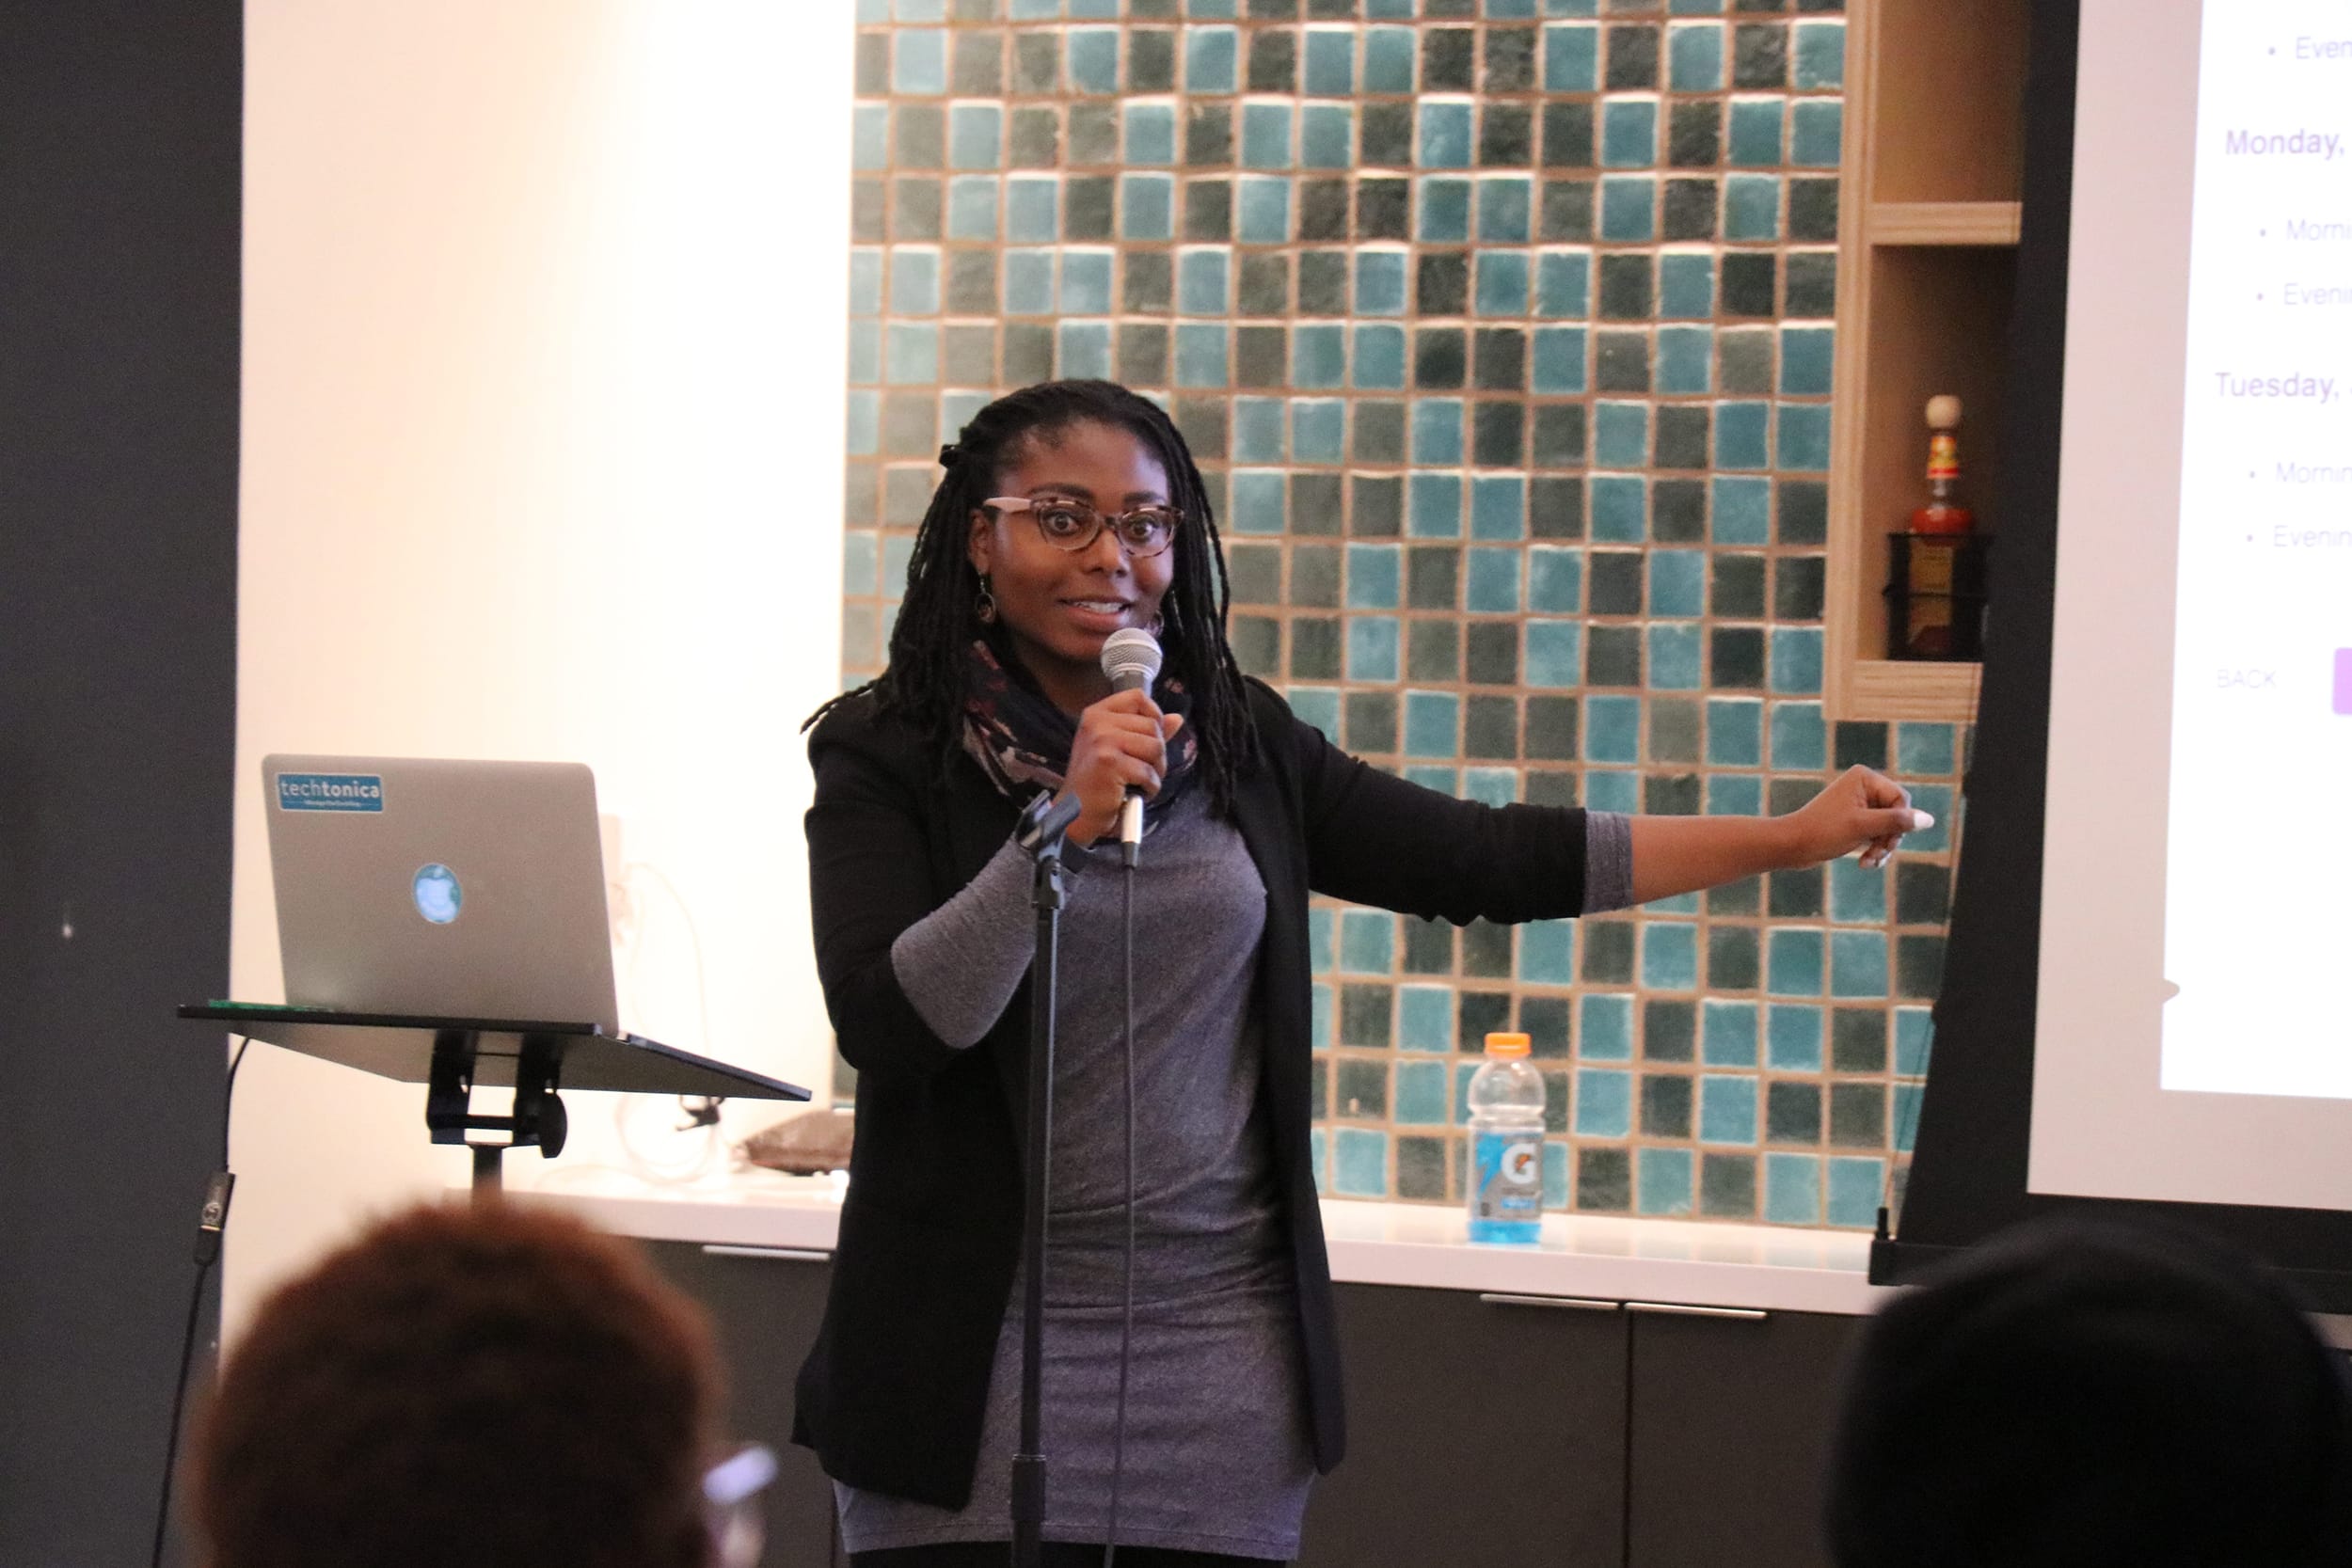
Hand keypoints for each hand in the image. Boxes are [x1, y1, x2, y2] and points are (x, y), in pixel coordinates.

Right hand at [1055, 689, 1183, 846]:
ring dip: (1156, 770)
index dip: (1154, 715)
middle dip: (1158, 752)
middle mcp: (1097, 722)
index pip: (1138, 697)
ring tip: (1140, 782)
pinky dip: (1150, 788)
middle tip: (1143, 770)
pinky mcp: (1110, 762)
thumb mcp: (1118, 749)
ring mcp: (1103, 740)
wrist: (1077, 814)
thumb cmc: (1096, 783)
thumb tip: (1176, 719)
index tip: (1152, 737)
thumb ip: (1145, 732)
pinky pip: (1149, 772)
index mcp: (1097, 714)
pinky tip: (1136, 794)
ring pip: (1155, 747)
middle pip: (1152, 725)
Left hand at [1786, 765, 1933, 869]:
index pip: (1901, 800)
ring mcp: (1859, 804)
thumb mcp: (1864, 827)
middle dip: (1890, 838)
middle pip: (1897, 814)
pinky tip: (1866, 864)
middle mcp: (1863, 786)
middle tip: (1877, 855)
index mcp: (1864, 777)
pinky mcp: (1855, 820)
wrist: (1791, 845)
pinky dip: (1874, 850)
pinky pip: (1876, 834)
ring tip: (1869, 863)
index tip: (1887, 842)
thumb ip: (1897, 822)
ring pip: (1888, 828)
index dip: (1899, 823)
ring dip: (1882, 848)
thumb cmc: (1823, 831)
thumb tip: (1929, 820)